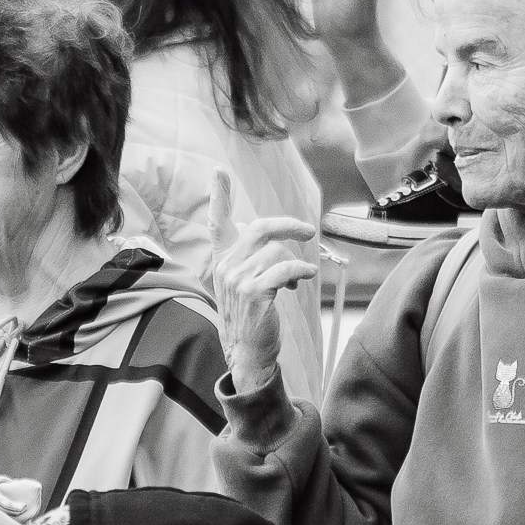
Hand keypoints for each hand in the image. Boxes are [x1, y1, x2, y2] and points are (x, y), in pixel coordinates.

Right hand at [207, 173, 318, 396]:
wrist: (247, 353)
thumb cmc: (249, 317)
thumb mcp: (241, 284)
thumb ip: (248, 258)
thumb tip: (269, 238)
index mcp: (221, 261)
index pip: (216, 224)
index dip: (218, 196)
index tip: (218, 172)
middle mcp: (225, 267)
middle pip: (259, 228)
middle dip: (288, 226)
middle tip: (307, 233)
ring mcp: (238, 280)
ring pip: (276, 251)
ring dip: (295, 262)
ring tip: (299, 277)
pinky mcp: (255, 292)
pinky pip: (284, 268)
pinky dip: (300, 271)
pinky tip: (306, 279)